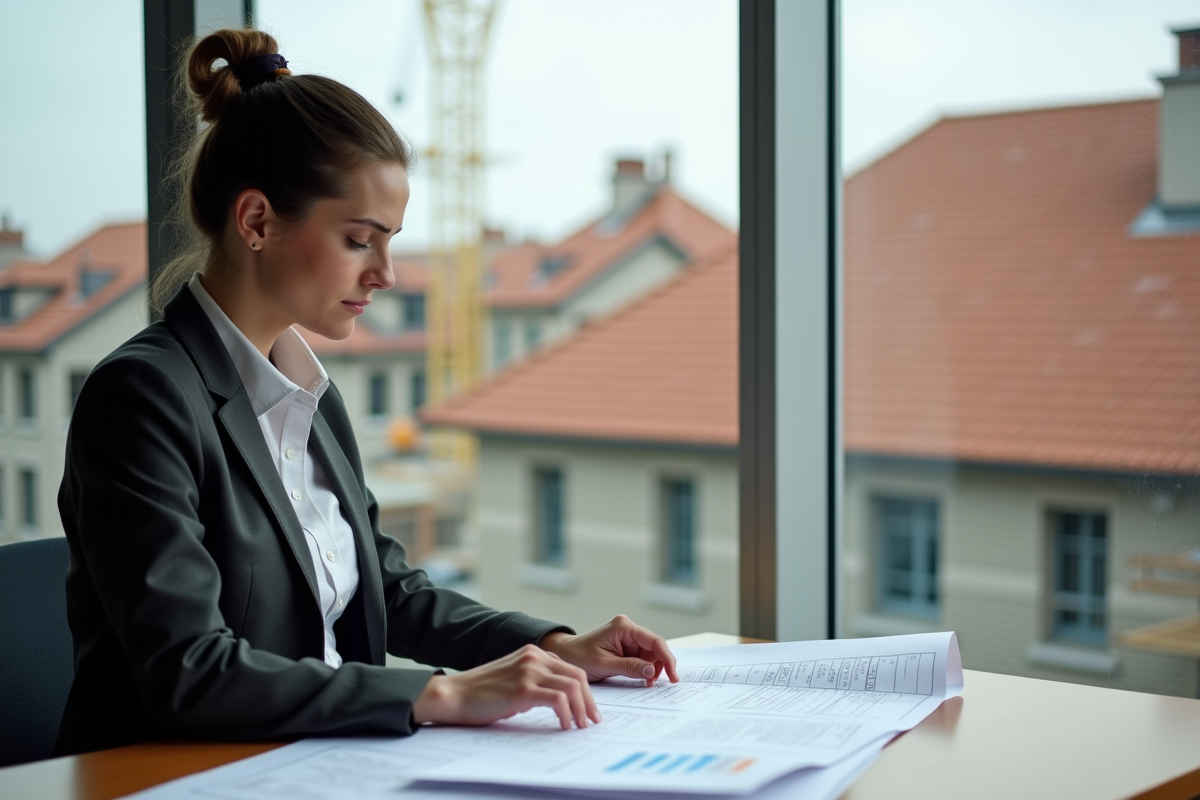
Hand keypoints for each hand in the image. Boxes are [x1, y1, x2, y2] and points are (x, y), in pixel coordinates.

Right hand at [412, 644, 600, 729]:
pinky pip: (558, 699)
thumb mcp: (513, 676)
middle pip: (577, 675)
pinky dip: (567, 713)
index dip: (585, 691)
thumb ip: (534, 678)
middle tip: (591, 720)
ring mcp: (529, 671)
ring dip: (581, 708)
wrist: (454, 694)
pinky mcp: (523, 689)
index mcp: (533, 652)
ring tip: (580, 725)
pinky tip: (564, 724)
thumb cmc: (481, 691)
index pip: (571, 668)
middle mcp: (534, 657)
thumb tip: (559, 697)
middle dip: (589, 700)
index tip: (588, 709)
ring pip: (572, 686)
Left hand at [539, 615, 679, 685]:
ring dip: (651, 669)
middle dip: (658, 666)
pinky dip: (644, 669)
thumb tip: (652, 671)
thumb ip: (629, 667)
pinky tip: (642, 678)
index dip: (667, 659)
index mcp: (623, 627)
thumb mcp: (604, 665)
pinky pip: (642, 657)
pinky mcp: (626, 646)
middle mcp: (628, 628)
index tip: (673, 676)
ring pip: (650, 654)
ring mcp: (628, 637)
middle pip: (655, 648)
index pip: (654, 641)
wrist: (564, 655)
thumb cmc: (579, 656)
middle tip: (655, 683)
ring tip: (646, 683)